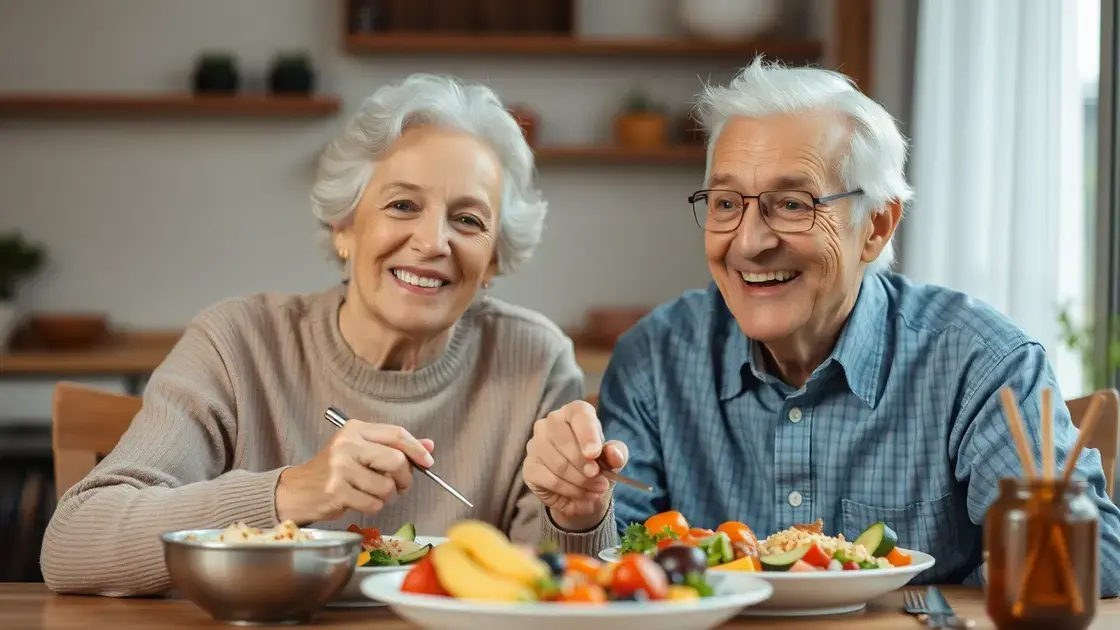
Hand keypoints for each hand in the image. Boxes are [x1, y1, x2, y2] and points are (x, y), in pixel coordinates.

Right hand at [275, 420, 434, 524]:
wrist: (297, 490)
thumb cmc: (333, 470)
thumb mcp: (361, 450)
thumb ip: (394, 447)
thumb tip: (429, 445)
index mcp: (355, 429)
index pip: (397, 434)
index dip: (417, 449)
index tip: (427, 461)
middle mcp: (347, 444)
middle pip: (396, 461)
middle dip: (405, 478)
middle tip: (400, 485)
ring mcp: (340, 468)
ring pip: (387, 486)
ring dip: (387, 496)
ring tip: (372, 493)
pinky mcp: (337, 491)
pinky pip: (373, 503)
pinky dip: (373, 506)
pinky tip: (359, 500)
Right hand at [523, 400, 628, 531]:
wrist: (582, 490)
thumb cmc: (597, 465)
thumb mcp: (613, 459)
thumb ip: (617, 453)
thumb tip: (614, 454)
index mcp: (575, 413)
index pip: (578, 413)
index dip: (587, 433)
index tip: (594, 454)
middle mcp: (551, 423)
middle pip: (564, 440)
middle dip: (584, 465)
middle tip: (601, 481)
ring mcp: (536, 443)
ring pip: (558, 464)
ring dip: (580, 482)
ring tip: (595, 490)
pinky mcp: (529, 466)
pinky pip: (550, 480)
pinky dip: (569, 491)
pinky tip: (581, 495)